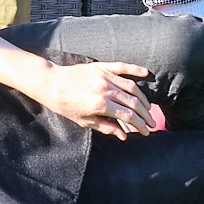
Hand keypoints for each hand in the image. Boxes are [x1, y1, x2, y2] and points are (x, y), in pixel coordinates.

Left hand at [32, 60, 157, 138]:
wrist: (51, 83)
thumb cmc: (65, 105)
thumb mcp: (84, 121)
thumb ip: (106, 127)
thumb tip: (124, 136)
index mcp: (101, 105)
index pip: (128, 117)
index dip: (140, 126)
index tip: (146, 132)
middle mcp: (105, 89)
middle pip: (134, 103)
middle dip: (146, 115)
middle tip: (152, 124)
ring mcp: (104, 76)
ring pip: (132, 87)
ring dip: (143, 99)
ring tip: (148, 109)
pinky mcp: (100, 66)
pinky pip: (122, 67)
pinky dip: (135, 69)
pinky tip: (146, 73)